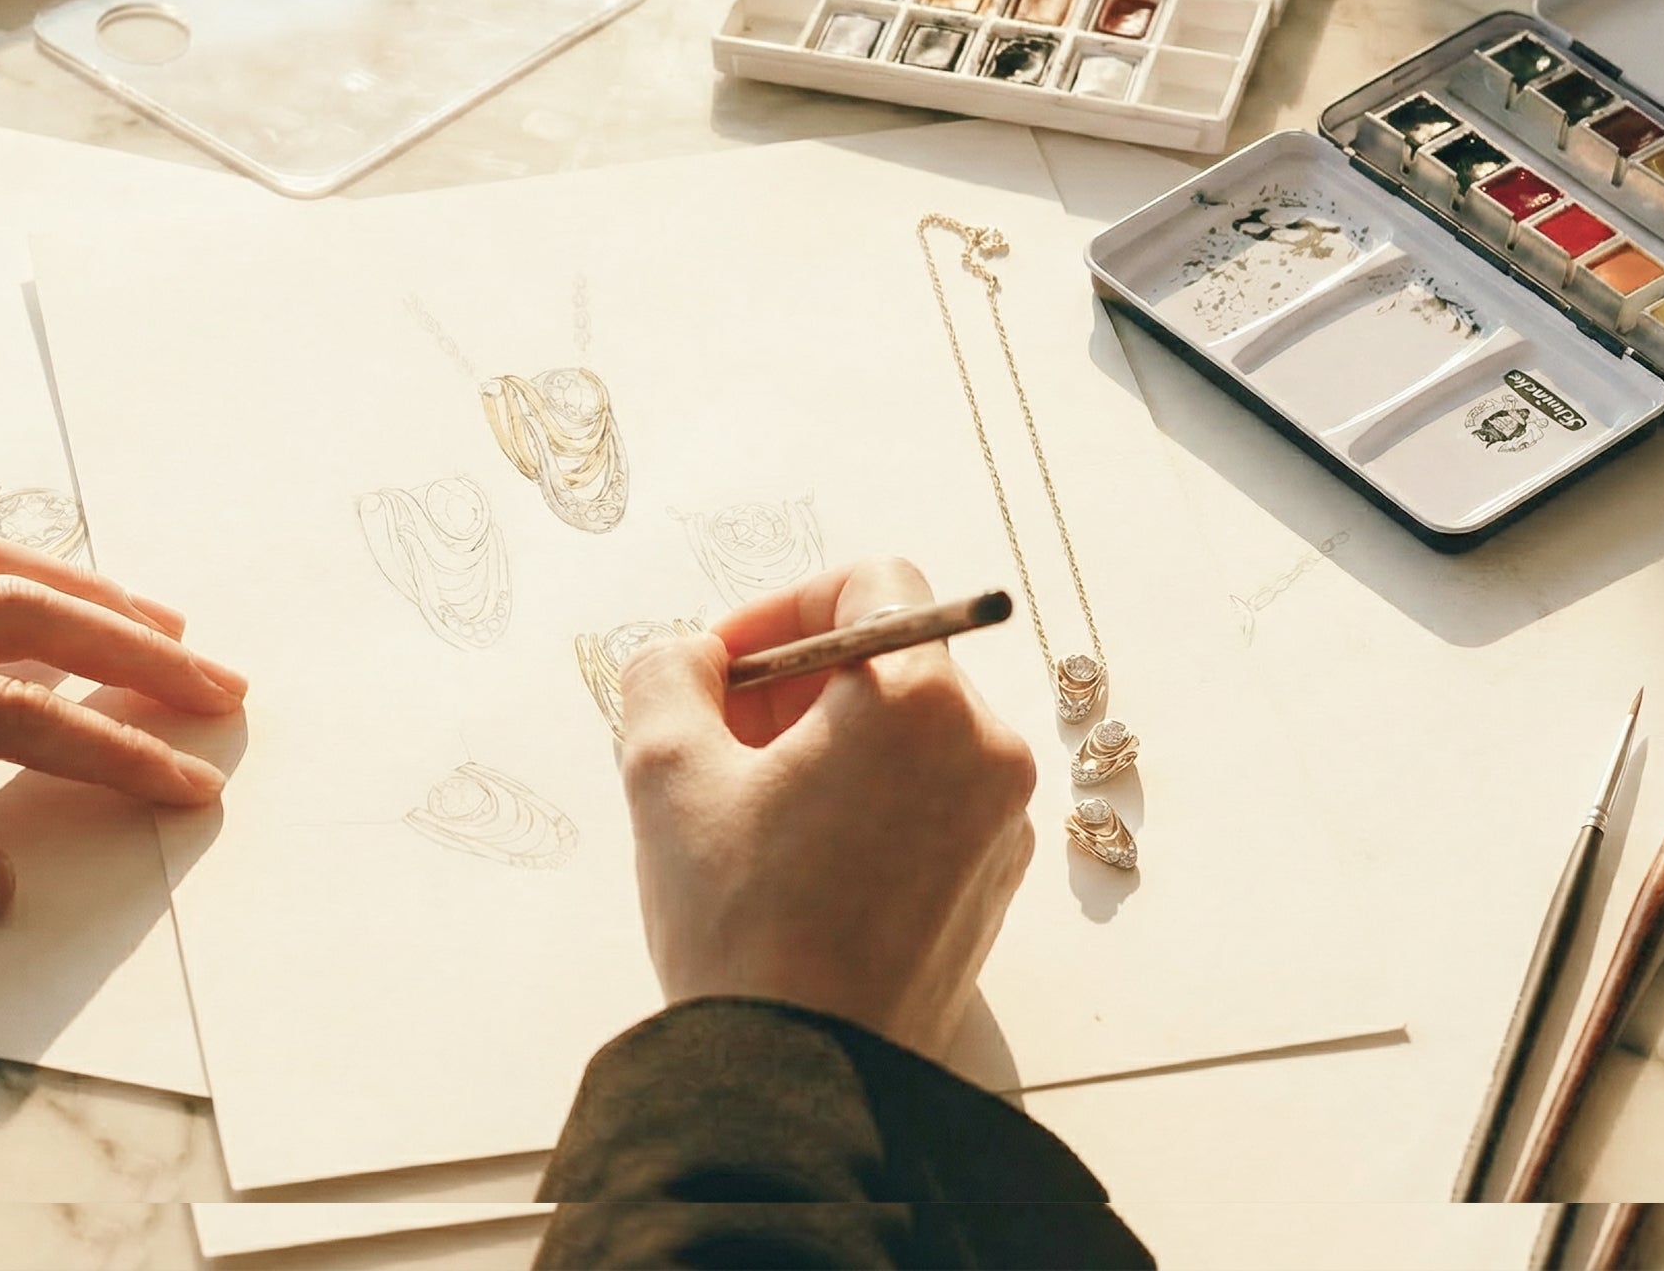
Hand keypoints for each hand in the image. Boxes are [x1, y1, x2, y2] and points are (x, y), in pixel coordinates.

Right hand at [618, 557, 1035, 1057]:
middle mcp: (985, 749)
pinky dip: (866, 799)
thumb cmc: (741, 924)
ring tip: (749, 808)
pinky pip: (929, 798)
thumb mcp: (662, 769)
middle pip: (888, 660)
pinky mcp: (994, 882)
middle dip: (794, 684)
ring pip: (909, 733)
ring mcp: (1001, 821)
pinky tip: (796, 859)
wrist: (804, 1079)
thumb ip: (669, 672)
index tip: (724, 668)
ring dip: (826, 743)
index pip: (868, 584)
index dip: (780, 609)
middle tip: (718, 738)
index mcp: (920, 700)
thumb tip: (697, 659)